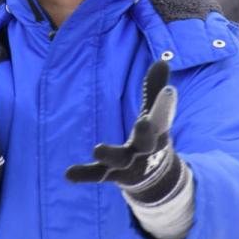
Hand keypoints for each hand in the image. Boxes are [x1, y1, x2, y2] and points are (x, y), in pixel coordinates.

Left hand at [65, 60, 186, 204]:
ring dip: (109, 154)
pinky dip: (84, 174)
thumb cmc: (152, 137)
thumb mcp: (156, 115)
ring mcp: (128, 164)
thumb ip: (154, 88)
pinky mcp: (110, 173)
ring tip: (97, 149)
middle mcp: (145, 149)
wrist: (155, 178)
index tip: (170, 90)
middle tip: (144, 121)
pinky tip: (69, 173)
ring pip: (119, 159)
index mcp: (157, 132)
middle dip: (146, 133)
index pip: (163, 115)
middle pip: (146, 141)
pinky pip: (96, 174)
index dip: (166, 104)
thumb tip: (162, 60)